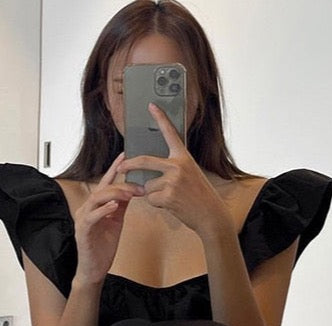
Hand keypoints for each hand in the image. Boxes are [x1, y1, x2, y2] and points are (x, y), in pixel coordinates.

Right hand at [72, 153, 143, 286]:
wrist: (94, 269)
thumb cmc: (103, 246)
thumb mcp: (116, 221)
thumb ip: (121, 205)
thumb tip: (132, 189)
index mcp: (95, 205)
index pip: (105, 183)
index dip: (114, 168)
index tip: (126, 156)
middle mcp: (87, 208)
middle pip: (102, 189)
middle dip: (121, 184)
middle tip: (138, 185)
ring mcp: (83, 219)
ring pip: (96, 199)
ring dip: (114, 194)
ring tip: (129, 193)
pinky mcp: (83, 231)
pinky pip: (92, 217)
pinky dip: (103, 210)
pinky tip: (114, 206)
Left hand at [118, 103, 233, 241]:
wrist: (210, 214)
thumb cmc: (199, 195)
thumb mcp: (190, 174)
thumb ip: (172, 167)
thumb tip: (149, 170)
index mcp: (184, 157)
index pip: (170, 133)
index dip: (160, 118)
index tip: (151, 106)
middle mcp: (177, 166)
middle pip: (144, 161)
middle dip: (130, 165)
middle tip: (121, 167)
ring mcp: (172, 181)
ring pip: (147, 185)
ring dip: (153, 193)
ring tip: (170, 197)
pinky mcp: (167, 196)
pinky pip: (150, 198)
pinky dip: (156, 203)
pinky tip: (170, 205)